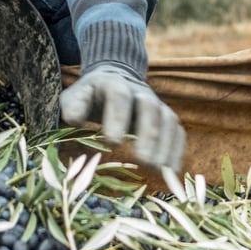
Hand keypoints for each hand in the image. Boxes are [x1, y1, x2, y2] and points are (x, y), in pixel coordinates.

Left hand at [60, 64, 185, 172]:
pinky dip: (176, 149)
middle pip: (149, 108)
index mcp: (114, 83)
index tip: (112, 142)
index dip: (118, 117)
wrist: (113, 79)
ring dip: (165, 144)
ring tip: (158, 169)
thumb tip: (74, 119)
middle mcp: (139, 91)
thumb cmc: (90, 96)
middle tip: (143, 160)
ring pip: (167, 119)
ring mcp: (156, 103)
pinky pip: (177, 130)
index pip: (119, 96)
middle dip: (148, 134)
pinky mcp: (165, 117)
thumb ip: (73, 106)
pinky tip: (171, 170)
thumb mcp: (74, 97)